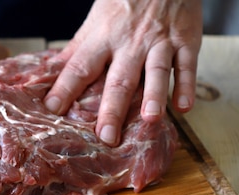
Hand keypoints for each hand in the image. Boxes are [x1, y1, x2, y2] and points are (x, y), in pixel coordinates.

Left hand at [44, 0, 202, 145]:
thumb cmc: (125, 0)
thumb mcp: (96, 20)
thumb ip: (77, 49)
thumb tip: (51, 72)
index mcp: (103, 38)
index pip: (80, 67)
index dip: (65, 88)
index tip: (53, 109)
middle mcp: (131, 43)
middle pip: (119, 78)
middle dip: (112, 109)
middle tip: (105, 136)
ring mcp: (160, 42)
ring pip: (156, 71)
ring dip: (154, 96)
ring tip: (150, 120)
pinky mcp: (187, 40)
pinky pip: (187, 65)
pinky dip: (187, 86)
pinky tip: (184, 107)